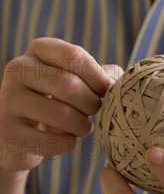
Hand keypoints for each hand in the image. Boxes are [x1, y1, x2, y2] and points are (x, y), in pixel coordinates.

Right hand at [0, 38, 118, 173]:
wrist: (20, 131)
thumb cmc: (58, 98)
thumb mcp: (77, 78)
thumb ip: (101, 75)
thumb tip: (123, 82)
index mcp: (39, 49)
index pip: (74, 55)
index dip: (97, 76)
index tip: (107, 91)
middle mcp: (17, 69)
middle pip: (69, 85)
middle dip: (91, 103)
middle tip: (95, 111)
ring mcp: (7, 100)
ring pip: (61, 114)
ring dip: (82, 126)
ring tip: (84, 126)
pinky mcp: (6, 132)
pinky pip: (52, 141)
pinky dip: (68, 144)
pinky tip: (66, 140)